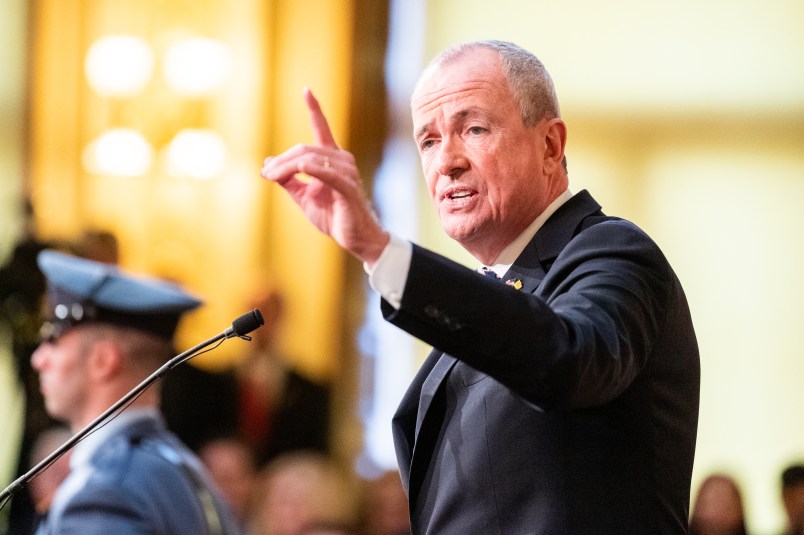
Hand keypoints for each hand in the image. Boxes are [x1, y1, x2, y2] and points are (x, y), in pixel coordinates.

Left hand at [261, 88, 388, 264]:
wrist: (355, 238)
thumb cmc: (333, 216)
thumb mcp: (304, 196)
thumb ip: (288, 180)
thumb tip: (268, 164)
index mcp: (332, 159)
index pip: (322, 128)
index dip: (315, 109)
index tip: (306, 91)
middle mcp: (341, 160)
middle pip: (304, 149)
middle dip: (280, 160)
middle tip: (264, 173)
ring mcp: (346, 172)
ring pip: (308, 158)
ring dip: (285, 167)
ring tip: (270, 177)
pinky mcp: (347, 186)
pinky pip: (323, 172)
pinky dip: (307, 170)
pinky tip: (296, 170)